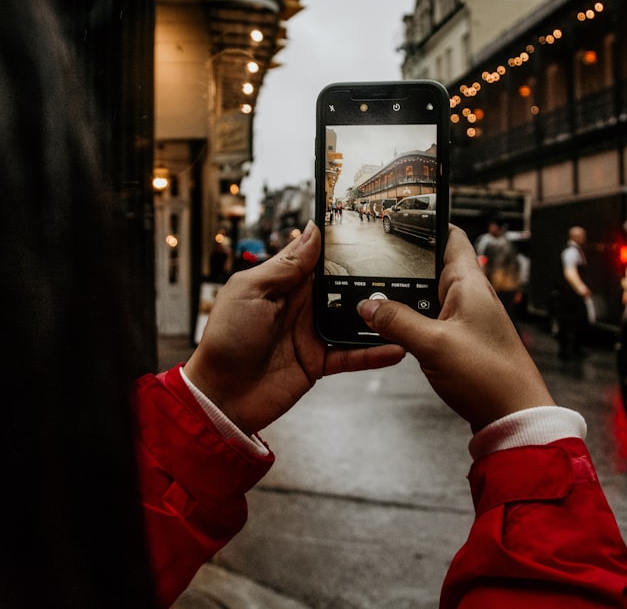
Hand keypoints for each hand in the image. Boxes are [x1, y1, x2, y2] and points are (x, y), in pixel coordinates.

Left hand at [184, 221, 404, 434]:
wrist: (221, 396)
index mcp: (284, 283)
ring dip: (376, 316)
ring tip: (406, 307)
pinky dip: (373, 353)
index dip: (340, 246)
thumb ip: (285, 264)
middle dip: (369, 279)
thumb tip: (311, 231)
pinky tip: (395, 347)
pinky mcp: (320, 361)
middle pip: (343, 286)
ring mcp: (313, 333)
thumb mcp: (250, 291)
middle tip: (400, 270)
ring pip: (353, 319)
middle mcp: (302, 306)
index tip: (367, 231)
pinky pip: (352, 354)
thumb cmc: (225, 340)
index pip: (318, 258)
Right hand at [357, 226, 554, 431]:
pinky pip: (433, 319)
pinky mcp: (463, 339)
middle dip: (405, 266)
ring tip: (375, 298)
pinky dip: (414, 320)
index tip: (399, 217)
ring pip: (430, 295)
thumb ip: (397, 321)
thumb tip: (368, 305)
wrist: (513, 416)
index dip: (427, 223)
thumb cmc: (488, 377)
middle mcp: (471, 295)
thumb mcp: (433, 345)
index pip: (450, 236)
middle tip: (372, 265)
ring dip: (407, 297)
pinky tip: (395, 329)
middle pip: (433, 266)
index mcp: (470, 283)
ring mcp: (468, 318)